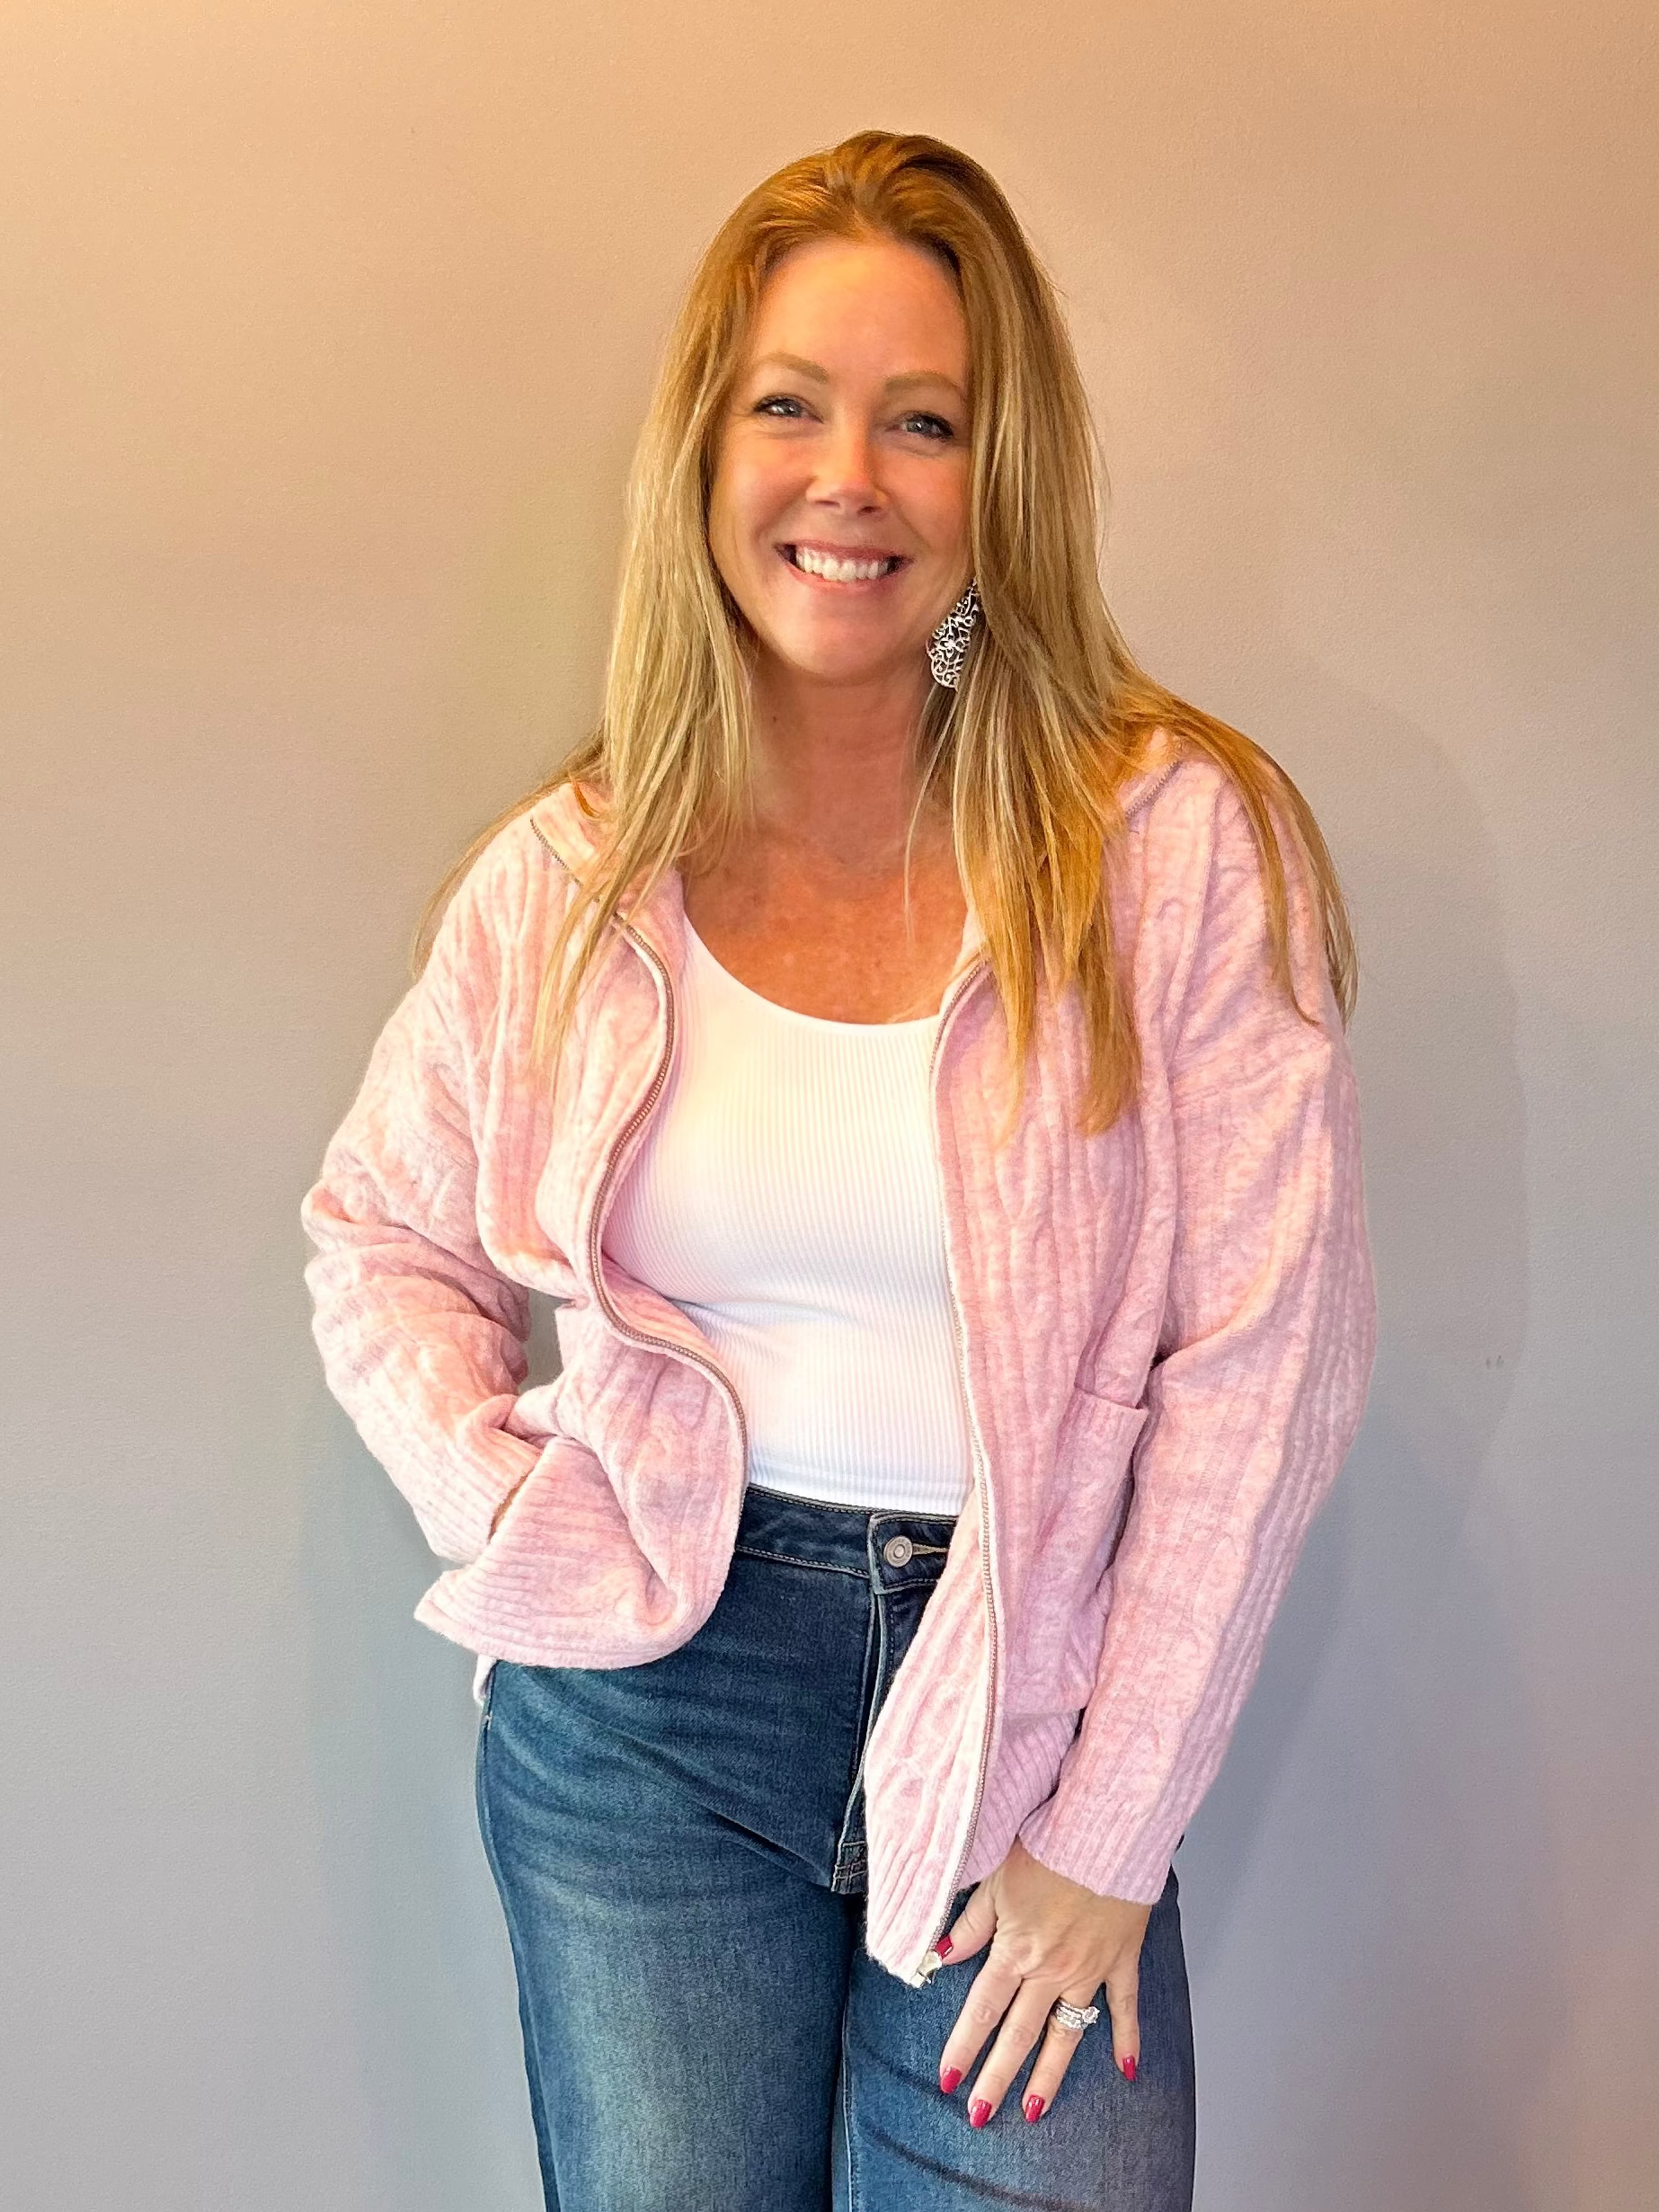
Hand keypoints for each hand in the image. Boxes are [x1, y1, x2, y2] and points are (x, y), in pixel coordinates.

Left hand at [934, 1837, 1150, 2125]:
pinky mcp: (1122, 1960)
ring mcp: (1090, 1970)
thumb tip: (938, 1958)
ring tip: (1034, 2111)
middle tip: (979, 2116)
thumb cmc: (1046, 1845)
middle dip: (996, 2078)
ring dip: (1049, 2075)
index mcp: (1015, 1950)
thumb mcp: (995, 1880)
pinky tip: (1126, 2071)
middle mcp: (1051, 1970)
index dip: (963, 2047)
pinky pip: (1124, 2009)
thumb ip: (969, 1926)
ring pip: (1066, 2034)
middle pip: (1019, 2034)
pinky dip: (1127, 2040)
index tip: (947, 2081)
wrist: (1105, 1829)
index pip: (982, 2010)